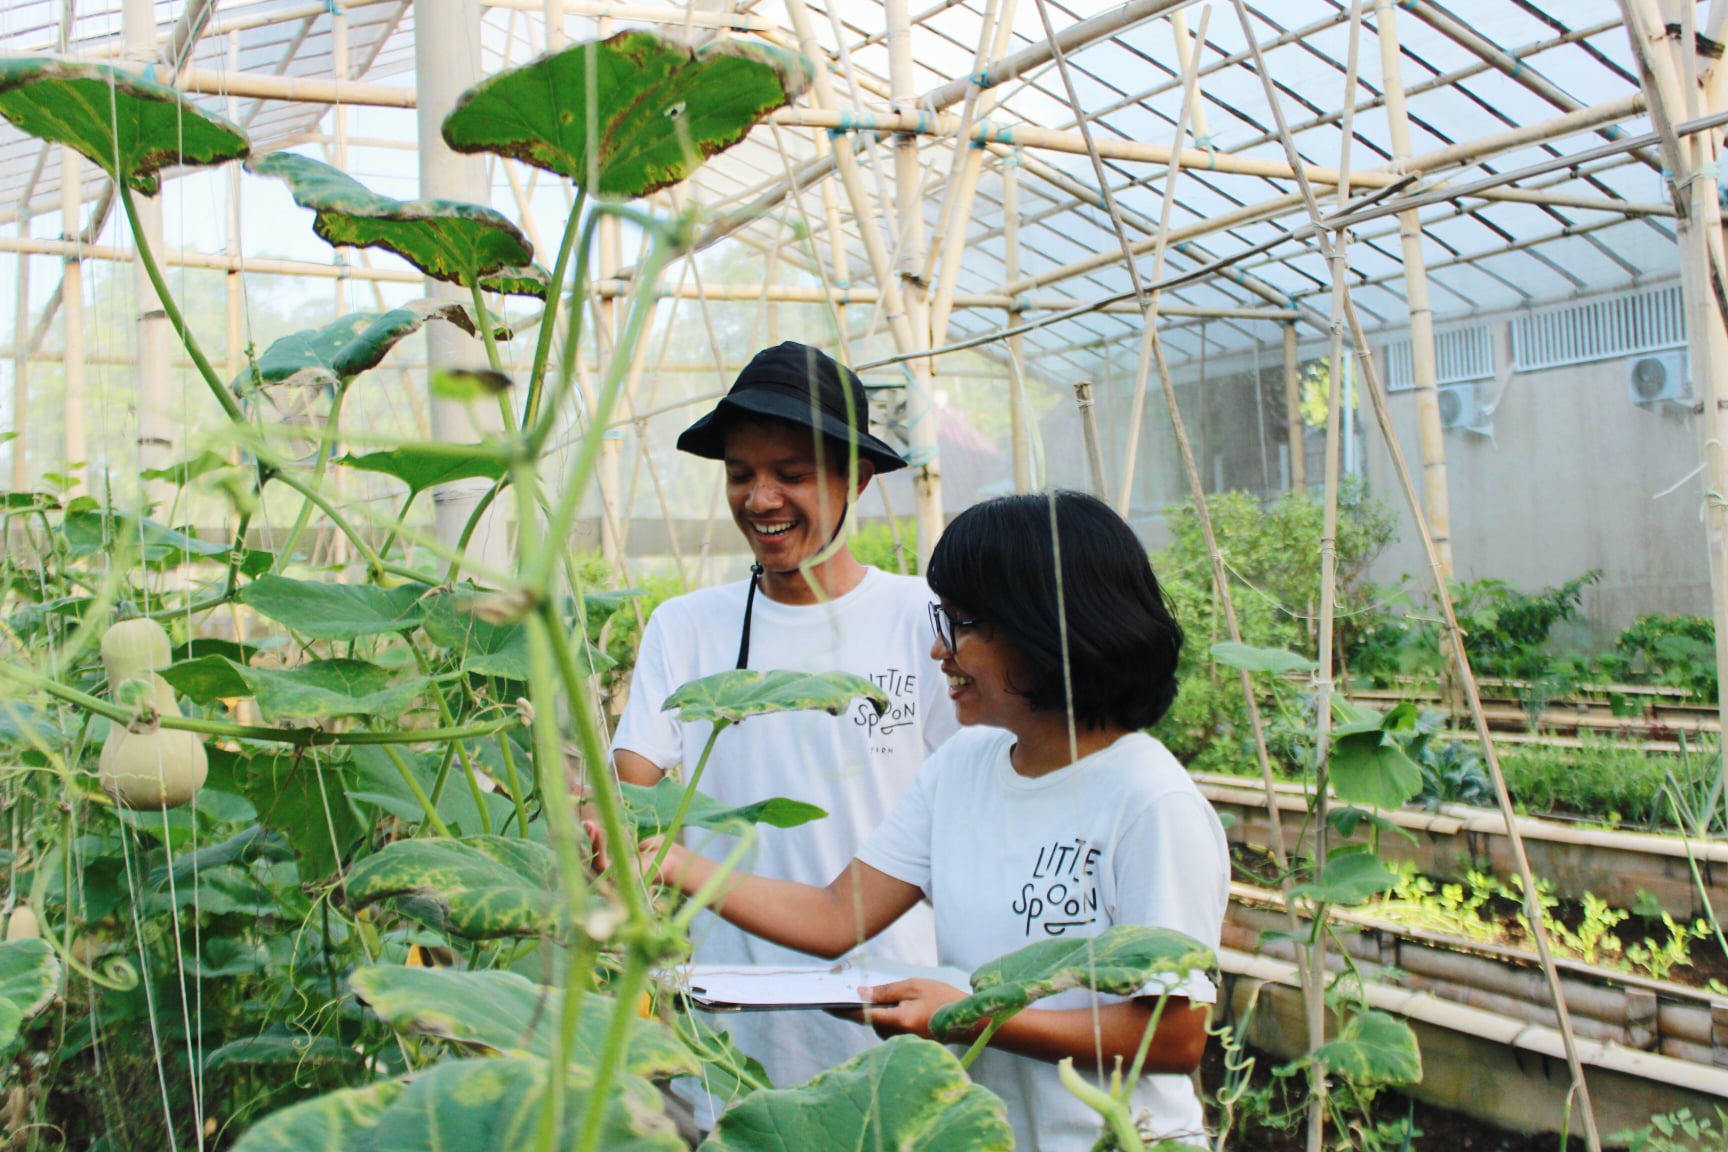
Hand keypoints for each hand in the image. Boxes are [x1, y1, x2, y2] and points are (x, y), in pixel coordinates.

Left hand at [844, 979, 970, 1041]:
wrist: (967, 1019)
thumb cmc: (942, 998)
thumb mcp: (914, 986)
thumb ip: (885, 991)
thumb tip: (860, 994)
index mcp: (900, 1020)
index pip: (864, 1016)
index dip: (843, 1011)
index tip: (825, 1005)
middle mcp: (899, 1036)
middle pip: (870, 1021)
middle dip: (865, 1007)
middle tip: (857, 990)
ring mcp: (903, 1042)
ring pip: (879, 1026)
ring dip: (879, 1013)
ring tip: (892, 998)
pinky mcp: (907, 1043)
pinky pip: (889, 1030)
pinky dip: (888, 1018)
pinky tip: (898, 1007)